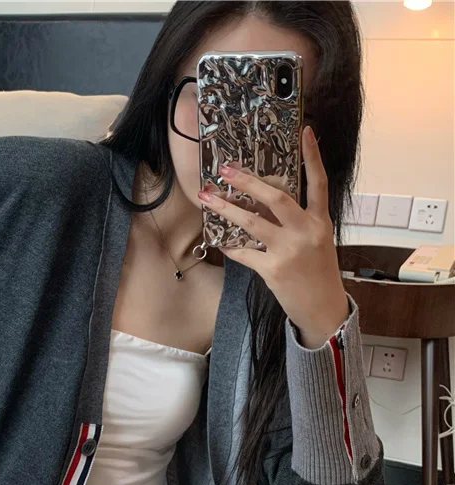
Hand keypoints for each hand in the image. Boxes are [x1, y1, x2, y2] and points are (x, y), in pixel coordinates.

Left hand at [197, 126, 349, 348]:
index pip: (318, 182)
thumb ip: (298, 221)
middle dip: (248, 181)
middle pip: (275, 197)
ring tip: (206, 197)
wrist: (323, 308)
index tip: (306, 131)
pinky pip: (244, 253)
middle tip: (226, 168)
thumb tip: (265, 203)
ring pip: (252, 222)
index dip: (313, 156)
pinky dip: (229, 247)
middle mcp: (305, 231)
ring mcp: (288, 250)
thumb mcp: (317, 241)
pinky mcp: (273, 270)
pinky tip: (219, 241)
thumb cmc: (318, 273)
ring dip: (225, 208)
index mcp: (320, 221)